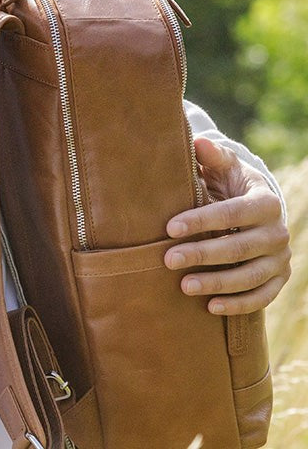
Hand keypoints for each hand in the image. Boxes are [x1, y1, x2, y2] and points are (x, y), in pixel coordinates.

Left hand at [164, 137, 290, 314]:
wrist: (256, 205)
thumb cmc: (231, 181)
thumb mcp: (224, 165)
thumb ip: (211, 155)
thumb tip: (198, 143)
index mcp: (264, 202)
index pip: (230, 214)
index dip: (200, 221)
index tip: (169, 228)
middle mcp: (277, 233)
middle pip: (238, 248)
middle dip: (202, 255)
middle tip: (168, 259)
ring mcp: (281, 259)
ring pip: (249, 277)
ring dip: (217, 283)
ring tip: (184, 286)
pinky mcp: (279, 279)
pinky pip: (262, 297)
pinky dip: (238, 304)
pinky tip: (211, 306)